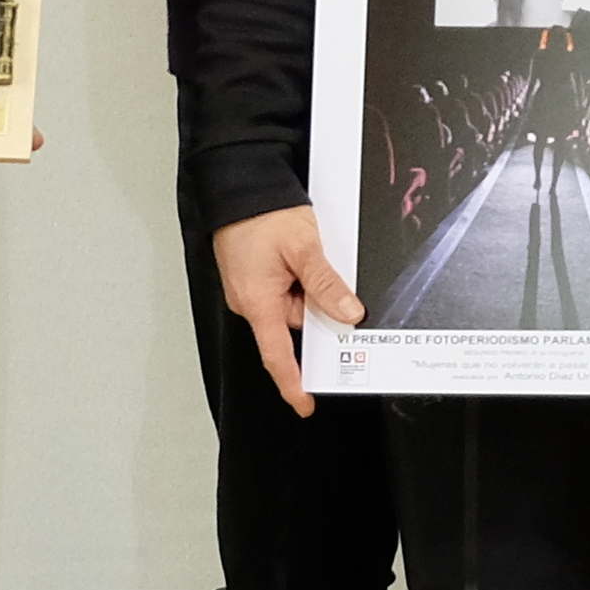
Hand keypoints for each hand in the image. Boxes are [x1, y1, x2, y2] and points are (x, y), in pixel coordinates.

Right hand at [211, 204, 366, 413]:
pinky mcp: (258, 276)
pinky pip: (287, 288)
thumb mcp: (303, 248)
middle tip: (340, 291)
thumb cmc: (262, 213)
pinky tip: (310, 258)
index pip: (278, 356)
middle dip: (321, 310)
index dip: (292, 384)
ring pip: (295, 303)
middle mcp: (252, 301)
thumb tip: (349, 314)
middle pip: (297, 324)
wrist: (240, 185)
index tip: (305, 404)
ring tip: (317, 258)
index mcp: (258, 303)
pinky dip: (303, 279)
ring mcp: (254, 289)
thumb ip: (326, 284)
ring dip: (313, 289)